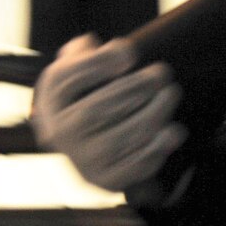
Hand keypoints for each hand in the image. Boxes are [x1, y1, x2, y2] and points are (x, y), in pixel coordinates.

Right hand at [31, 36, 185, 191]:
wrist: (93, 149)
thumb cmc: (92, 100)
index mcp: (51, 103)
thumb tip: (97, 45)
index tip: (129, 51)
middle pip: (95, 110)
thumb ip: (83, 55)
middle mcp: (61, 134)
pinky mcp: (106, 180)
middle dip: (134, 88)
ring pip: (118, 137)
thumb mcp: (80, 75)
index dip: (97, 64)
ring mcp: (82, 161)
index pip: (65, 81)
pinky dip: (156, 148)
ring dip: (151, 113)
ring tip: (171, 93)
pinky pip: (133, 166)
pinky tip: (173, 130)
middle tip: (161, 72)